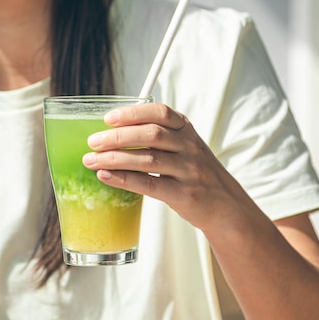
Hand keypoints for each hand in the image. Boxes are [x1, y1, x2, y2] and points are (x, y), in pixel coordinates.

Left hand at [82, 103, 252, 231]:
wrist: (227, 206)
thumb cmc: (196, 174)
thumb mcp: (185, 148)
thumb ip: (159, 138)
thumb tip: (112, 135)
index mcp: (187, 130)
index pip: (160, 113)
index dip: (132, 113)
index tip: (108, 119)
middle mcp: (190, 147)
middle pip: (150, 135)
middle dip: (117, 137)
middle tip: (93, 142)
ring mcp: (189, 171)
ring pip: (147, 160)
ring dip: (115, 158)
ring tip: (91, 160)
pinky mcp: (185, 194)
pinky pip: (150, 185)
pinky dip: (124, 180)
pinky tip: (106, 177)